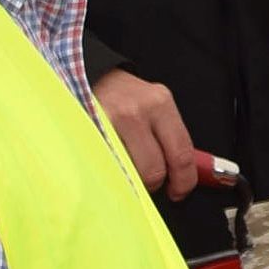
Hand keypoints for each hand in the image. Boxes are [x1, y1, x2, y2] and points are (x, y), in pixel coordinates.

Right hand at [95, 70, 208, 201]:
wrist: (92, 77)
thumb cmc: (125, 97)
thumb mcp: (155, 108)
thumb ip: (169, 139)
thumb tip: (180, 176)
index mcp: (160, 105)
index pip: (181, 154)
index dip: (183, 181)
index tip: (179, 191)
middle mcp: (135, 111)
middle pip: (154, 169)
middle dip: (154, 184)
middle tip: (149, 183)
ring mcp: (107, 121)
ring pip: (127, 172)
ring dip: (130, 179)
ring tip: (126, 167)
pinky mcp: (85, 132)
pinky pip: (104, 166)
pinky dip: (110, 173)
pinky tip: (109, 164)